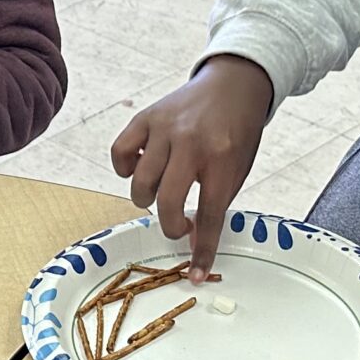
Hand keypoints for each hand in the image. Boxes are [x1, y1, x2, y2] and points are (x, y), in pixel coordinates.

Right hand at [111, 55, 275, 276]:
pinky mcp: (146, 117)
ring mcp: (166, 128)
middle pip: (168, 202)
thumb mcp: (238, 170)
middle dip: (171, 226)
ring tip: (160, 193)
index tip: (197, 273)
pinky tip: (141, 169)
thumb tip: (194, 249)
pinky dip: (125, 169)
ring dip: (147, 200)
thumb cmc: (238, 132)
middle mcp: (192, 143)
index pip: (210, 215)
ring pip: (141, 182)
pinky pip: (121, 153)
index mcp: (223, 159)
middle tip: (178, 225)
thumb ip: (217, 205)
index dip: (203, 250)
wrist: (233, 85)